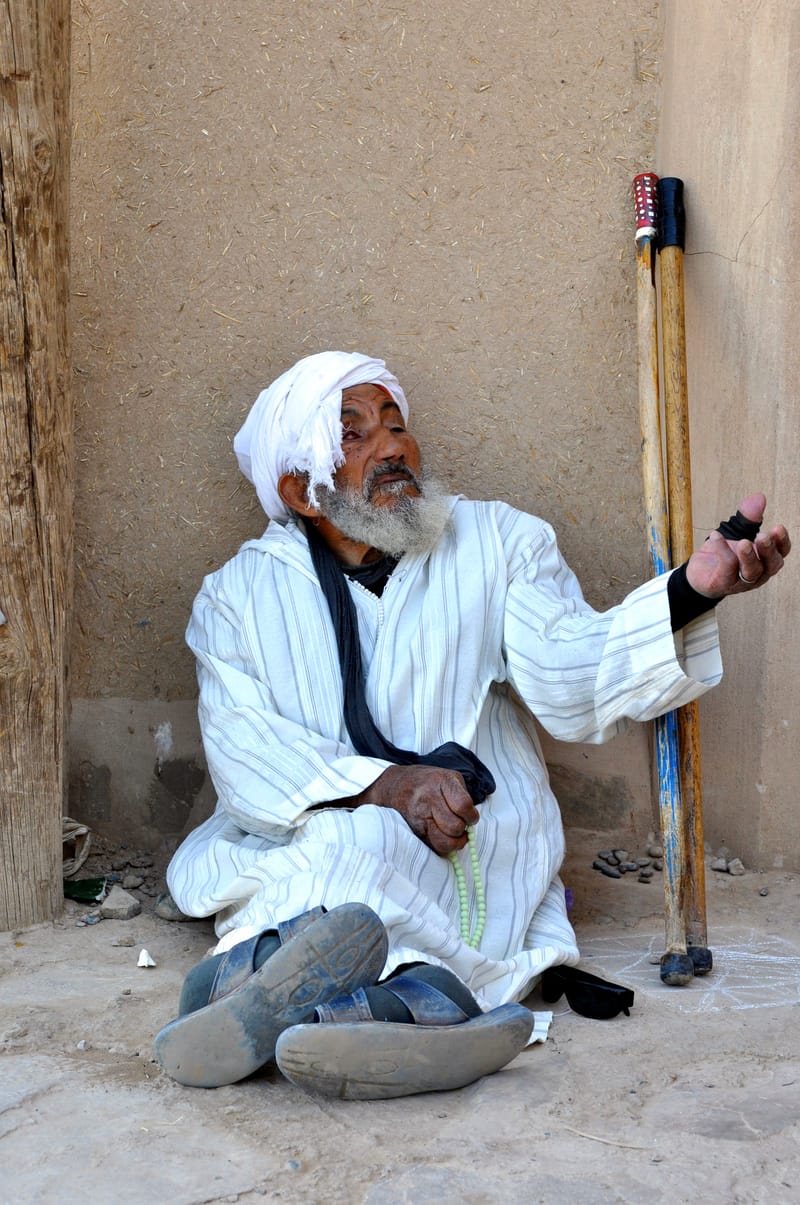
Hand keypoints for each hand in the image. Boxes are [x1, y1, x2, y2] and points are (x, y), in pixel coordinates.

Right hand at [353, 764, 479, 855]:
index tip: (470, 817)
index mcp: (441, 781)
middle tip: (460, 825)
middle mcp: (428, 798)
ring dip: (454, 842)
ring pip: (444, 842)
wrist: (395, 786)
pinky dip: (442, 845)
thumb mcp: (448, 777)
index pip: (464, 806)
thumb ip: (463, 795)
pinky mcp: (413, 830)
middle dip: (462, 830)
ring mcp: (419, 815)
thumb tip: (472, 820)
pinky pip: (434, 846)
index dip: (471, 816)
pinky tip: (441, 835)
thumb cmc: (427, 782)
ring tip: (453, 835)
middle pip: (455, 827)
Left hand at [686, 492, 790, 598]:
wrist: (698, 572)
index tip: (778, 527)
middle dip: (768, 550)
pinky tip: (716, 536)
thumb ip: (748, 517)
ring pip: (751, 571)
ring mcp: (742, 581)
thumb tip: (759, 497)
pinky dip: (722, 551)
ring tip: (743, 542)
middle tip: (763, 536)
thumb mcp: (737, 531)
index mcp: (766, 559)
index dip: (782, 541)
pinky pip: (726, 568)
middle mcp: (759, 572)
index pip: (782, 552)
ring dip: (749, 556)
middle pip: (771, 564)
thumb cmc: (723, 552)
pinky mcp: (724, 583)